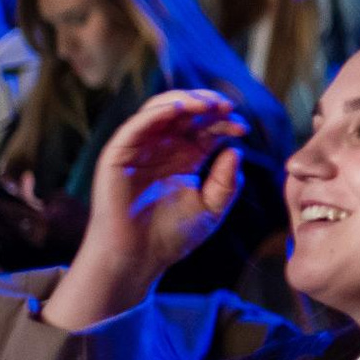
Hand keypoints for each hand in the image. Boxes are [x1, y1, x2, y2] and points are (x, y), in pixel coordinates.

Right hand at [67, 92, 247, 313]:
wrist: (136, 258)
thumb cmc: (171, 237)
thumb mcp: (211, 207)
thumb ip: (227, 181)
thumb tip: (237, 150)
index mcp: (186, 157)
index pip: (207, 128)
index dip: (224, 122)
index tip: (242, 126)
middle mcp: (163, 148)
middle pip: (186, 113)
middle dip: (207, 105)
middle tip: (226, 106)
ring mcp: (140, 149)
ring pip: (160, 111)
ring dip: (184, 101)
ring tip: (206, 104)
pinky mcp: (117, 154)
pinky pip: (136, 125)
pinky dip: (157, 112)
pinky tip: (178, 109)